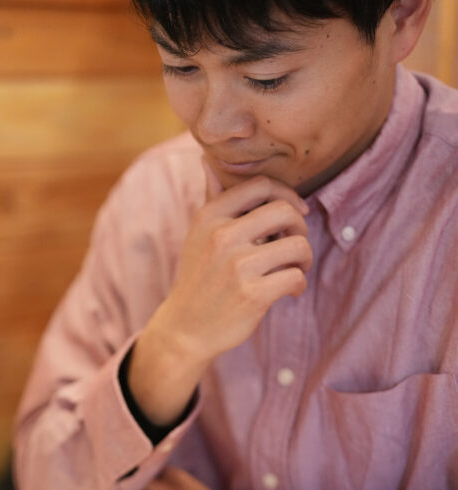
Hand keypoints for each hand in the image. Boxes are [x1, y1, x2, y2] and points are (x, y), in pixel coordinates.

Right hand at [127, 167, 311, 424]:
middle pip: (286, 211)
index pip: (262, 186)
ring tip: (294, 269)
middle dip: (299, 228)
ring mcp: (237, 266)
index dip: (286, 196)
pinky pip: (296, 277)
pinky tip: (287, 291)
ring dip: (304, 259)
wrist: (185, 329)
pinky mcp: (253, 295)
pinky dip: (298, 284)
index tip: (293, 213)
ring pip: (298, 245)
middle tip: (294, 245)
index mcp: (209, 216)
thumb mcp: (197, 236)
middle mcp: (222, 236)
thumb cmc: (198, 278)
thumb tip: (207, 160)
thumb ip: (211, 199)